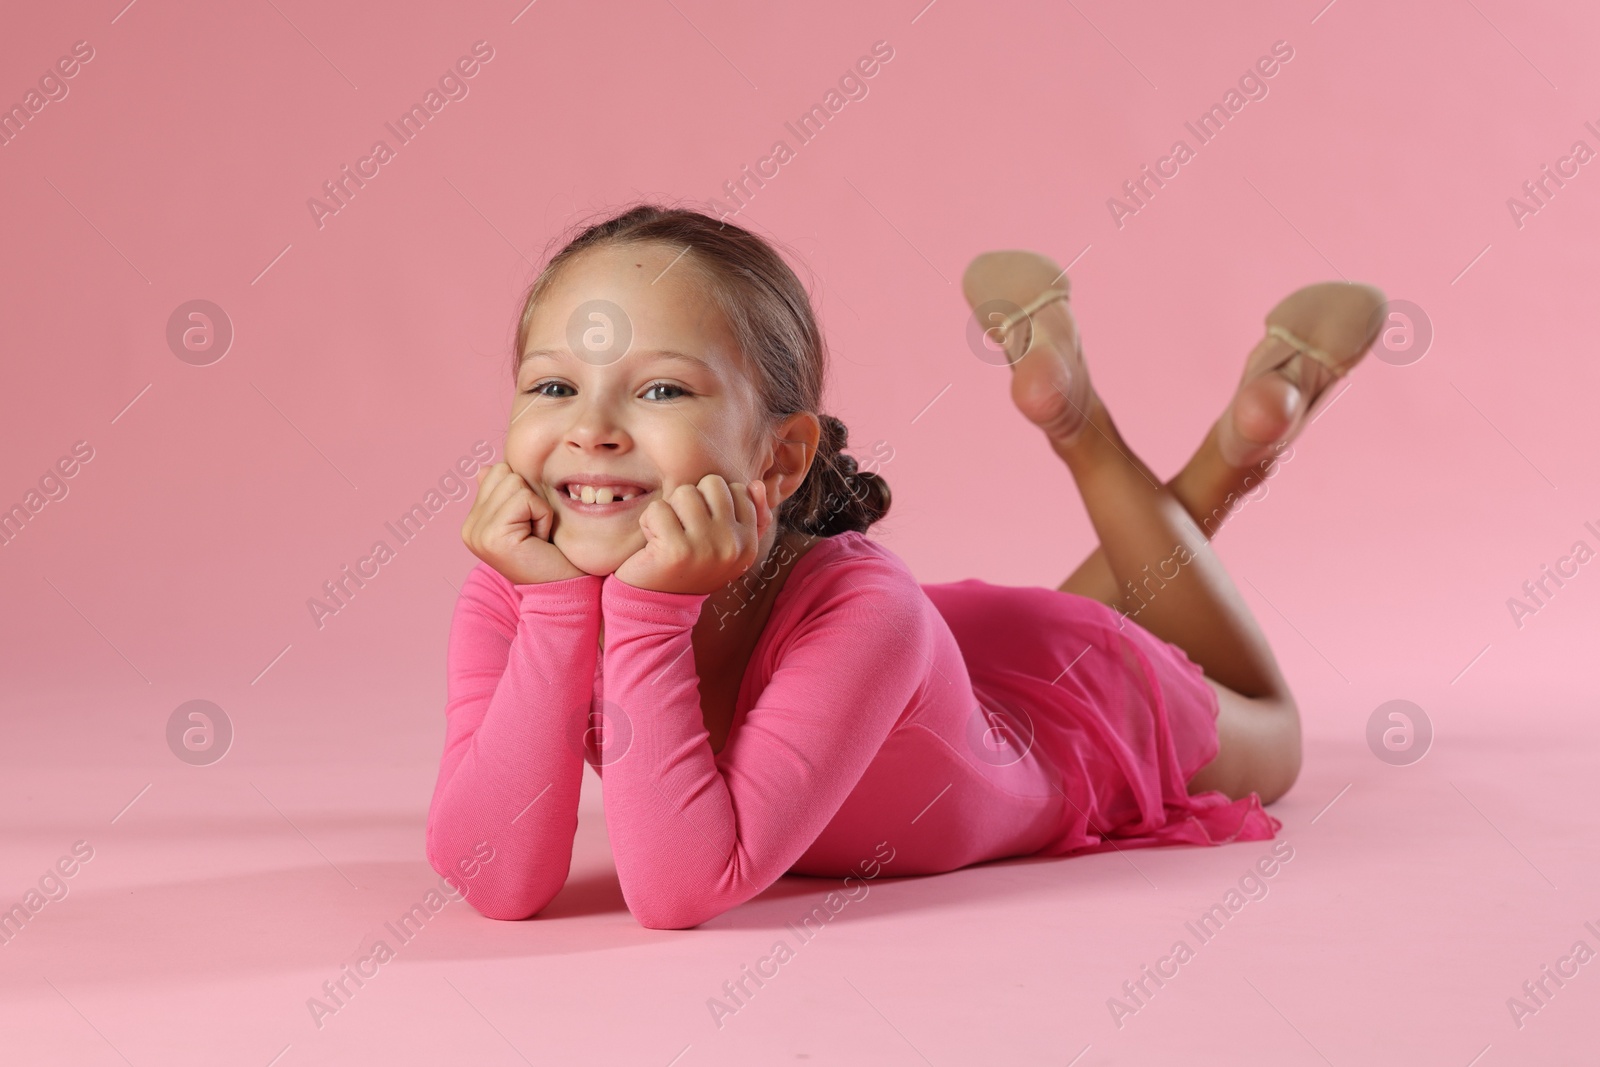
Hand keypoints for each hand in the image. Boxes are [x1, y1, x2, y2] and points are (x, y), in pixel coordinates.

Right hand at [461, 462, 586, 585]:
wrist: (561, 591)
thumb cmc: (550, 554)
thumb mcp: (526, 519)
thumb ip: (504, 495)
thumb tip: (486, 468)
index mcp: (474, 522)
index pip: (496, 472)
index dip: (524, 492)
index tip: (528, 524)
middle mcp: (470, 528)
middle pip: (504, 472)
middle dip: (529, 497)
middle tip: (533, 531)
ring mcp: (477, 532)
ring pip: (514, 482)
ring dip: (537, 507)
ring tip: (536, 535)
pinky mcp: (493, 536)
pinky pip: (525, 499)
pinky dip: (542, 515)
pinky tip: (539, 539)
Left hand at [613, 475, 772, 594]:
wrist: (660, 607)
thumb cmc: (691, 568)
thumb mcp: (727, 546)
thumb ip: (750, 517)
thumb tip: (756, 484)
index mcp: (749, 543)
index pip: (737, 489)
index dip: (712, 501)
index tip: (703, 529)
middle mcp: (733, 545)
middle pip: (712, 483)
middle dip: (692, 500)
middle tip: (684, 530)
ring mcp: (706, 548)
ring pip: (684, 492)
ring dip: (670, 510)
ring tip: (668, 535)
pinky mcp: (676, 551)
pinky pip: (658, 509)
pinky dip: (649, 523)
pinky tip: (653, 544)